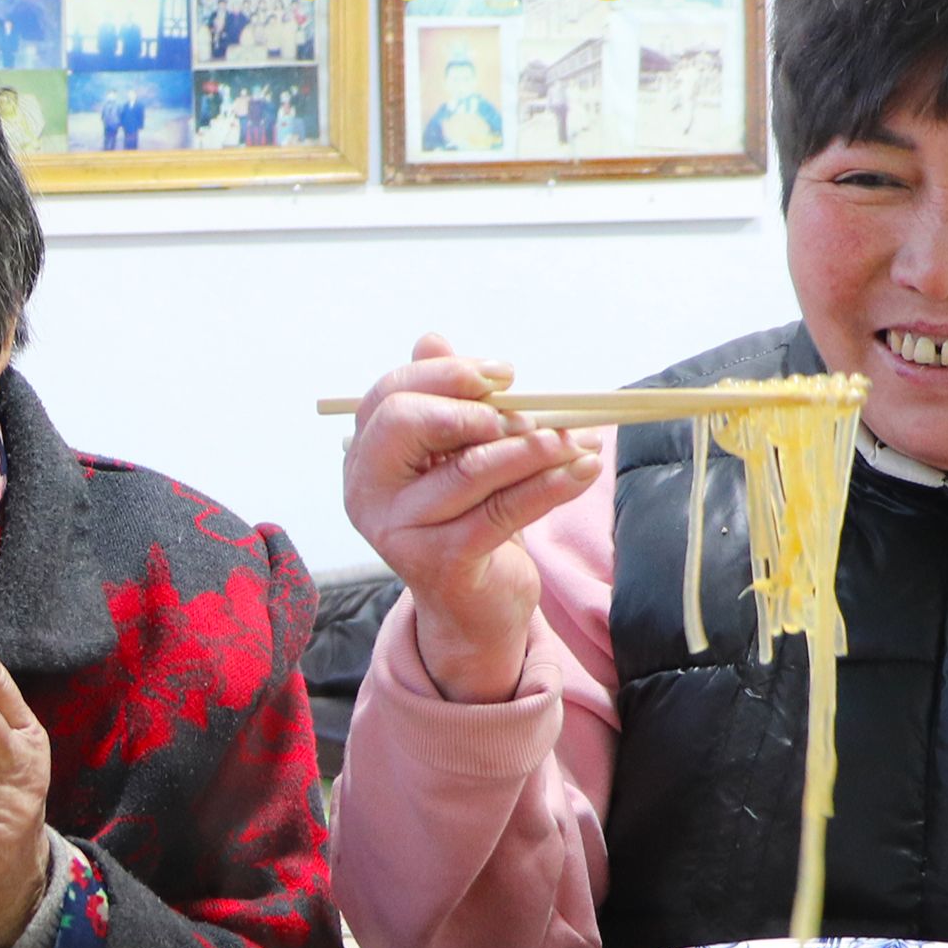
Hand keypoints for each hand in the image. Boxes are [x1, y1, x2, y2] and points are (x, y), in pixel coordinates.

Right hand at [340, 331, 598, 704]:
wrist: (477, 607)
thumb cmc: (468, 521)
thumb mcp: (457, 456)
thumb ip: (445, 401)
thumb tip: (431, 340)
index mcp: (365, 458)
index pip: (388, 396)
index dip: (445, 375)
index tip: (505, 375)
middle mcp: (366, 493)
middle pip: (404, 422)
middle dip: (473, 406)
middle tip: (530, 412)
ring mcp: (398, 531)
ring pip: (469, 469)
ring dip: (534, 447)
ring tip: (577, 438)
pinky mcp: (440, 563)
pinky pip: (501, 512)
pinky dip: (549, 487)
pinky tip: (582, 469)